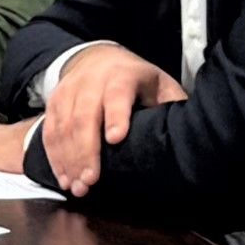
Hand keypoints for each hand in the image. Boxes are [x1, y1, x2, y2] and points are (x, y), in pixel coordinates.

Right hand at [33, 42, 181, 191]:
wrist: (98, 58)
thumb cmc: (136, 80)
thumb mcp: (159, 85)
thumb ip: (173, 106)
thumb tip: (196, 137)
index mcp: (123, 76)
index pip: (118, 94)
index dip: (116, 116)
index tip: (116, 139)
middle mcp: (92, 81)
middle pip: (84, 116)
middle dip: (86, 151)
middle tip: (90, 182)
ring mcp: (69, 91)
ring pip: (62, 126)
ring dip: (67, 159)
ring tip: (75, 187)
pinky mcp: (54, 102)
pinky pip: (49, 131)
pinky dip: (54, 156)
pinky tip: (63, 177)